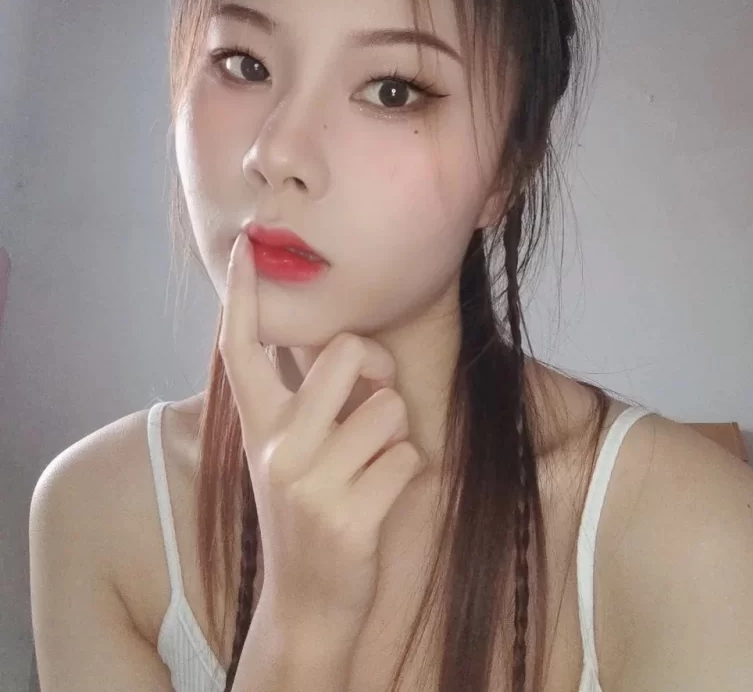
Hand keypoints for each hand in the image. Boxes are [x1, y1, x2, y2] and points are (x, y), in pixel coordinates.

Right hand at [219, 232, 426, 644]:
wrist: (306, 605)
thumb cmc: (305, 512)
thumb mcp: (285, 455)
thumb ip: (301, 401)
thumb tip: (338, 345)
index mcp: (258, 426)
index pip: (241, 348)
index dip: (242, 296)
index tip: (246, 249)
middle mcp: (276, 448)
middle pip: (346, 350)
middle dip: (376, 367)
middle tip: (374, 396)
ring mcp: (310, 485)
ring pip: (391, 408)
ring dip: (395, 433)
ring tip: (371, 465)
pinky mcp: (350, 519)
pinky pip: (409, 457)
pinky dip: (408, 473)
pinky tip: (381, 498)